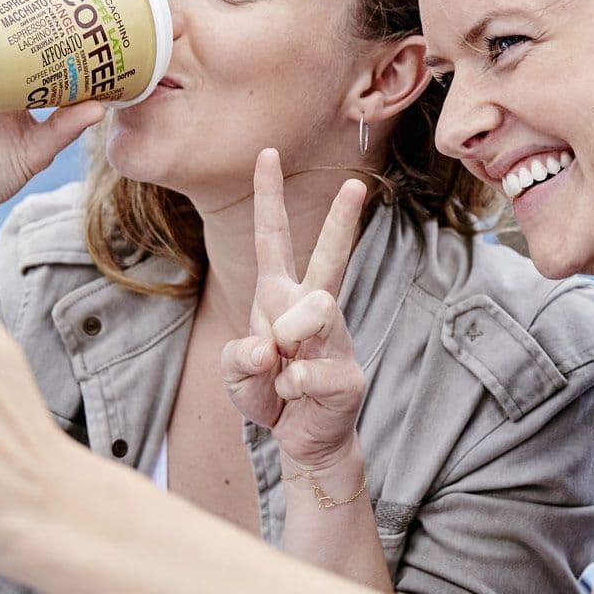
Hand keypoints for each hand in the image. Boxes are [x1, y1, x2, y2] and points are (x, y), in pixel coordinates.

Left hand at [220, 149, 367, 472]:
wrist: (301, 439)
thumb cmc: (269, 394)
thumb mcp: (237, 376)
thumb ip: (240, 359)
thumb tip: (270, 347)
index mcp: (279, 295)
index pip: (274, 238)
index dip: (268, 197)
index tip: (267, 154)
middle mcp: (313, 308)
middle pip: (331, 258)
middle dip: (344, 222)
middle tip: (356, 185)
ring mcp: (336, 339)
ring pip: (317, 313)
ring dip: (287, 344)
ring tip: (283, 373)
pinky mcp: (348, 374)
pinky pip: (307, 373)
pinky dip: (288, 391)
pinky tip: (296, 399)